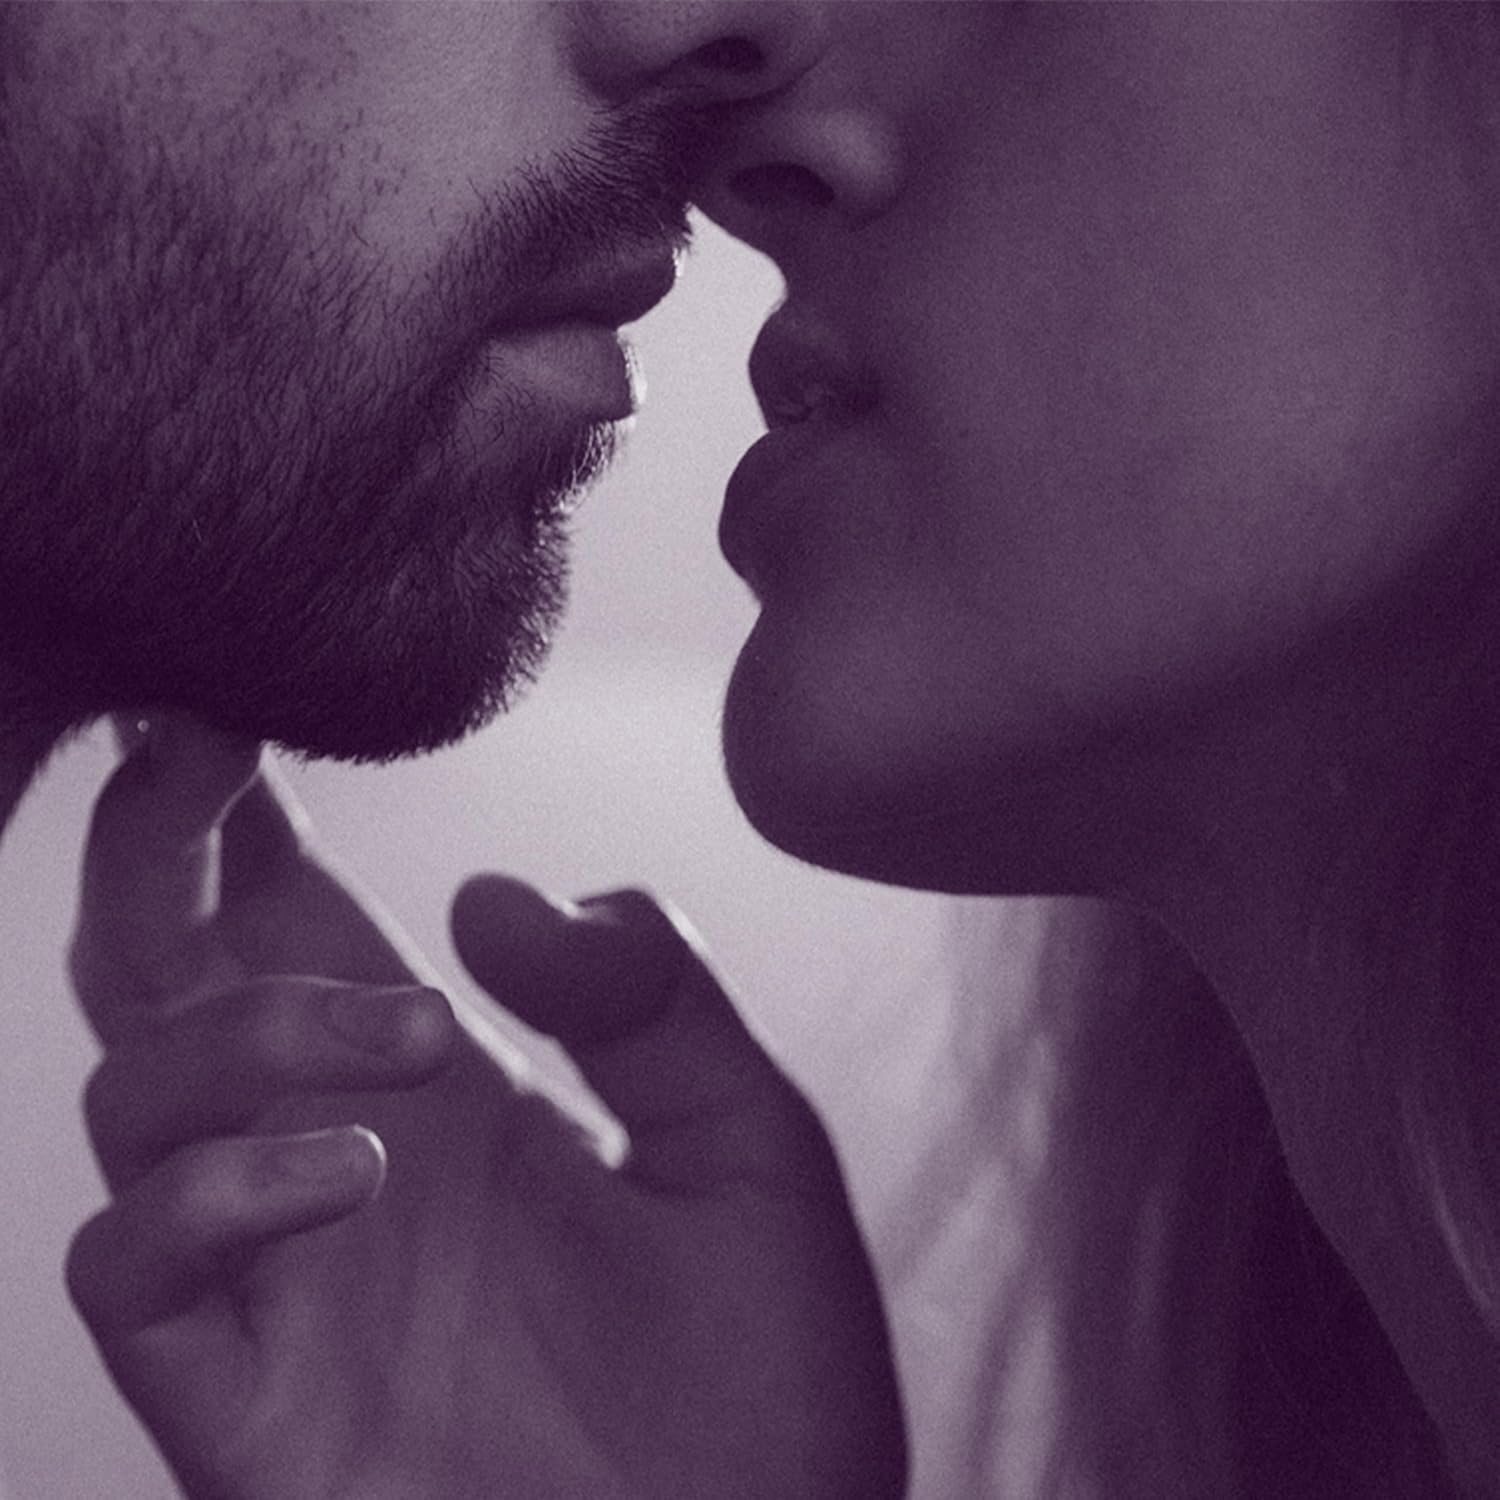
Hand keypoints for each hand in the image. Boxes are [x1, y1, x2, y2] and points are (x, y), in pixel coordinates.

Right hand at [66, 717, 906, 1499]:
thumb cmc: (767, 1390)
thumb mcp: (749, 1148)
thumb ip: (650, 1002)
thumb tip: (495, 891)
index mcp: (447, 1084)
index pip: (299, 915)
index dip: (249, 807)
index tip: (245, 700)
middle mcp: (339, 1155)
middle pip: (167, 972)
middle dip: (154, 846)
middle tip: (198, 737)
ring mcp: (284, 1281)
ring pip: (131, 1095)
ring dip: (242, 1025)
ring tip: (417, 1034)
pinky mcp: (246, 1410)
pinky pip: (135, 1269)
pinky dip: (215, 1193)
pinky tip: (359, 1168)